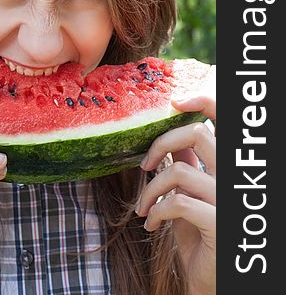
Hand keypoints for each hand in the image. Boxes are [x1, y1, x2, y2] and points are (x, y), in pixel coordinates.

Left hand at [136, 67, 215, 294]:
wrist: (208, 282)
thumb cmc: (199, 238)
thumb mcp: (191, 197)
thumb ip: (188, 167)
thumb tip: (171, 141)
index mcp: (228, 166)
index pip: (224, 120)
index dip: (204, 101)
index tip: (175, 102)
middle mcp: (233, 177)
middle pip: (197, 134)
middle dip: (161, 144)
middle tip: (145, 164)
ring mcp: (229, 199)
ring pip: (179, 172)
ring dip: (150, 190)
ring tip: (144, 208)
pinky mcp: (220, 223)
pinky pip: (177, 202)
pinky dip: (157, 211)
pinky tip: (152, 224)